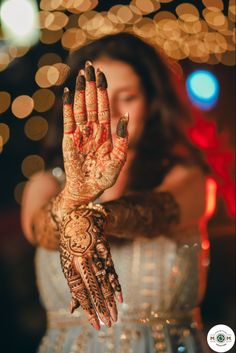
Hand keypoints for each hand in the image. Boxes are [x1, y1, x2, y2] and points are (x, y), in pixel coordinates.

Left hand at [59, 204, 122, 329]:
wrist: (78, 216)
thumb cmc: (72, 246)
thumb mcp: (68, 265)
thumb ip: (74, 287)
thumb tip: (73, 310)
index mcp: (70, 267)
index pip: (80, 293)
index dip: (88, 310)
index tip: (96, 324)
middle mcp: (81, 261)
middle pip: (93, 289)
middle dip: (101, 308)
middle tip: (109, 324)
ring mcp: (93, 253)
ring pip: (103, 281)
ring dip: (109, 300)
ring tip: (115, 316)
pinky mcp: (103, 247)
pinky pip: (111, 268)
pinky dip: (116, 283)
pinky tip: (120, 297)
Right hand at [62, 61, 128, 203]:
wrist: (88, 191)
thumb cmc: (104, 178)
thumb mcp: (119, 159)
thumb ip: (123, 139)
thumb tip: (126, 116)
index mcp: (105, 133)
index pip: (103, 107)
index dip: (103, 91)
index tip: (101, 74)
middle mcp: (92, 130)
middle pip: (91, 103)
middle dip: (91, 85)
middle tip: (90, 66)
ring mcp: (80, 134)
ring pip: (80, 109)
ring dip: (80, 92)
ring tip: (80, 75)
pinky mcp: (69, 141)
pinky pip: (68, 121)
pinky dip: (68, 107)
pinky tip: (68, 94)